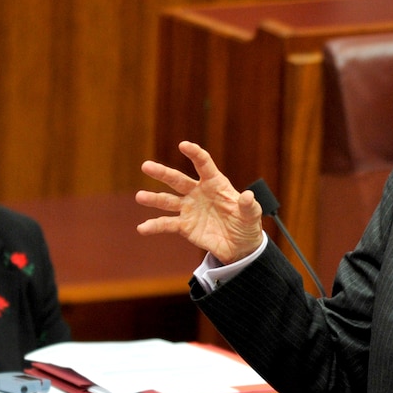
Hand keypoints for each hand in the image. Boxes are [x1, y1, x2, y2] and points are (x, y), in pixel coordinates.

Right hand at [135, 141, 263, 264]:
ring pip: (167, 201)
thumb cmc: (246, 224)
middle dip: (162, 173)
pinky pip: (167, 224)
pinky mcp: (184, 226)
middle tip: (146, 166)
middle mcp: (198, 193)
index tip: (184, 145)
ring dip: (153, 199)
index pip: (204, 165)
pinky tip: (142, 228)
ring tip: (140, 197)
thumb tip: (247, 195)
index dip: (194, 154)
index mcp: (215, 184)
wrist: (240, 246)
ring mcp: (189, 209)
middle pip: (178, 180)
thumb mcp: (251, 215)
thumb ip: (249, 205)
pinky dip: (154, 226)